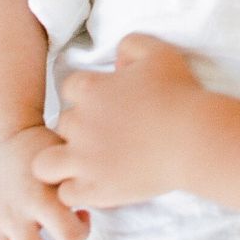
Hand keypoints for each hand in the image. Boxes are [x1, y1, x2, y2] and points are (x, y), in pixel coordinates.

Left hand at [33, 34, 205, 209]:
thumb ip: (131, 45)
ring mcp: (83, 160)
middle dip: (79, 129)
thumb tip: (117, 59)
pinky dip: (78, 190)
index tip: (108, 104)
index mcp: (91, 90)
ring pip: (46, 164)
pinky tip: (98, 184)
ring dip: (62, 163)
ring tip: (86, 165)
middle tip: (107, 135)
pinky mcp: (95, 189)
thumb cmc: (179, 94)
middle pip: (62, 124)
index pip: (70, 89)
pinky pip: (66, 194)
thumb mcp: (159, 53)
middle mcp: (80, 123)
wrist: (193, 138)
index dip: (87, 95)